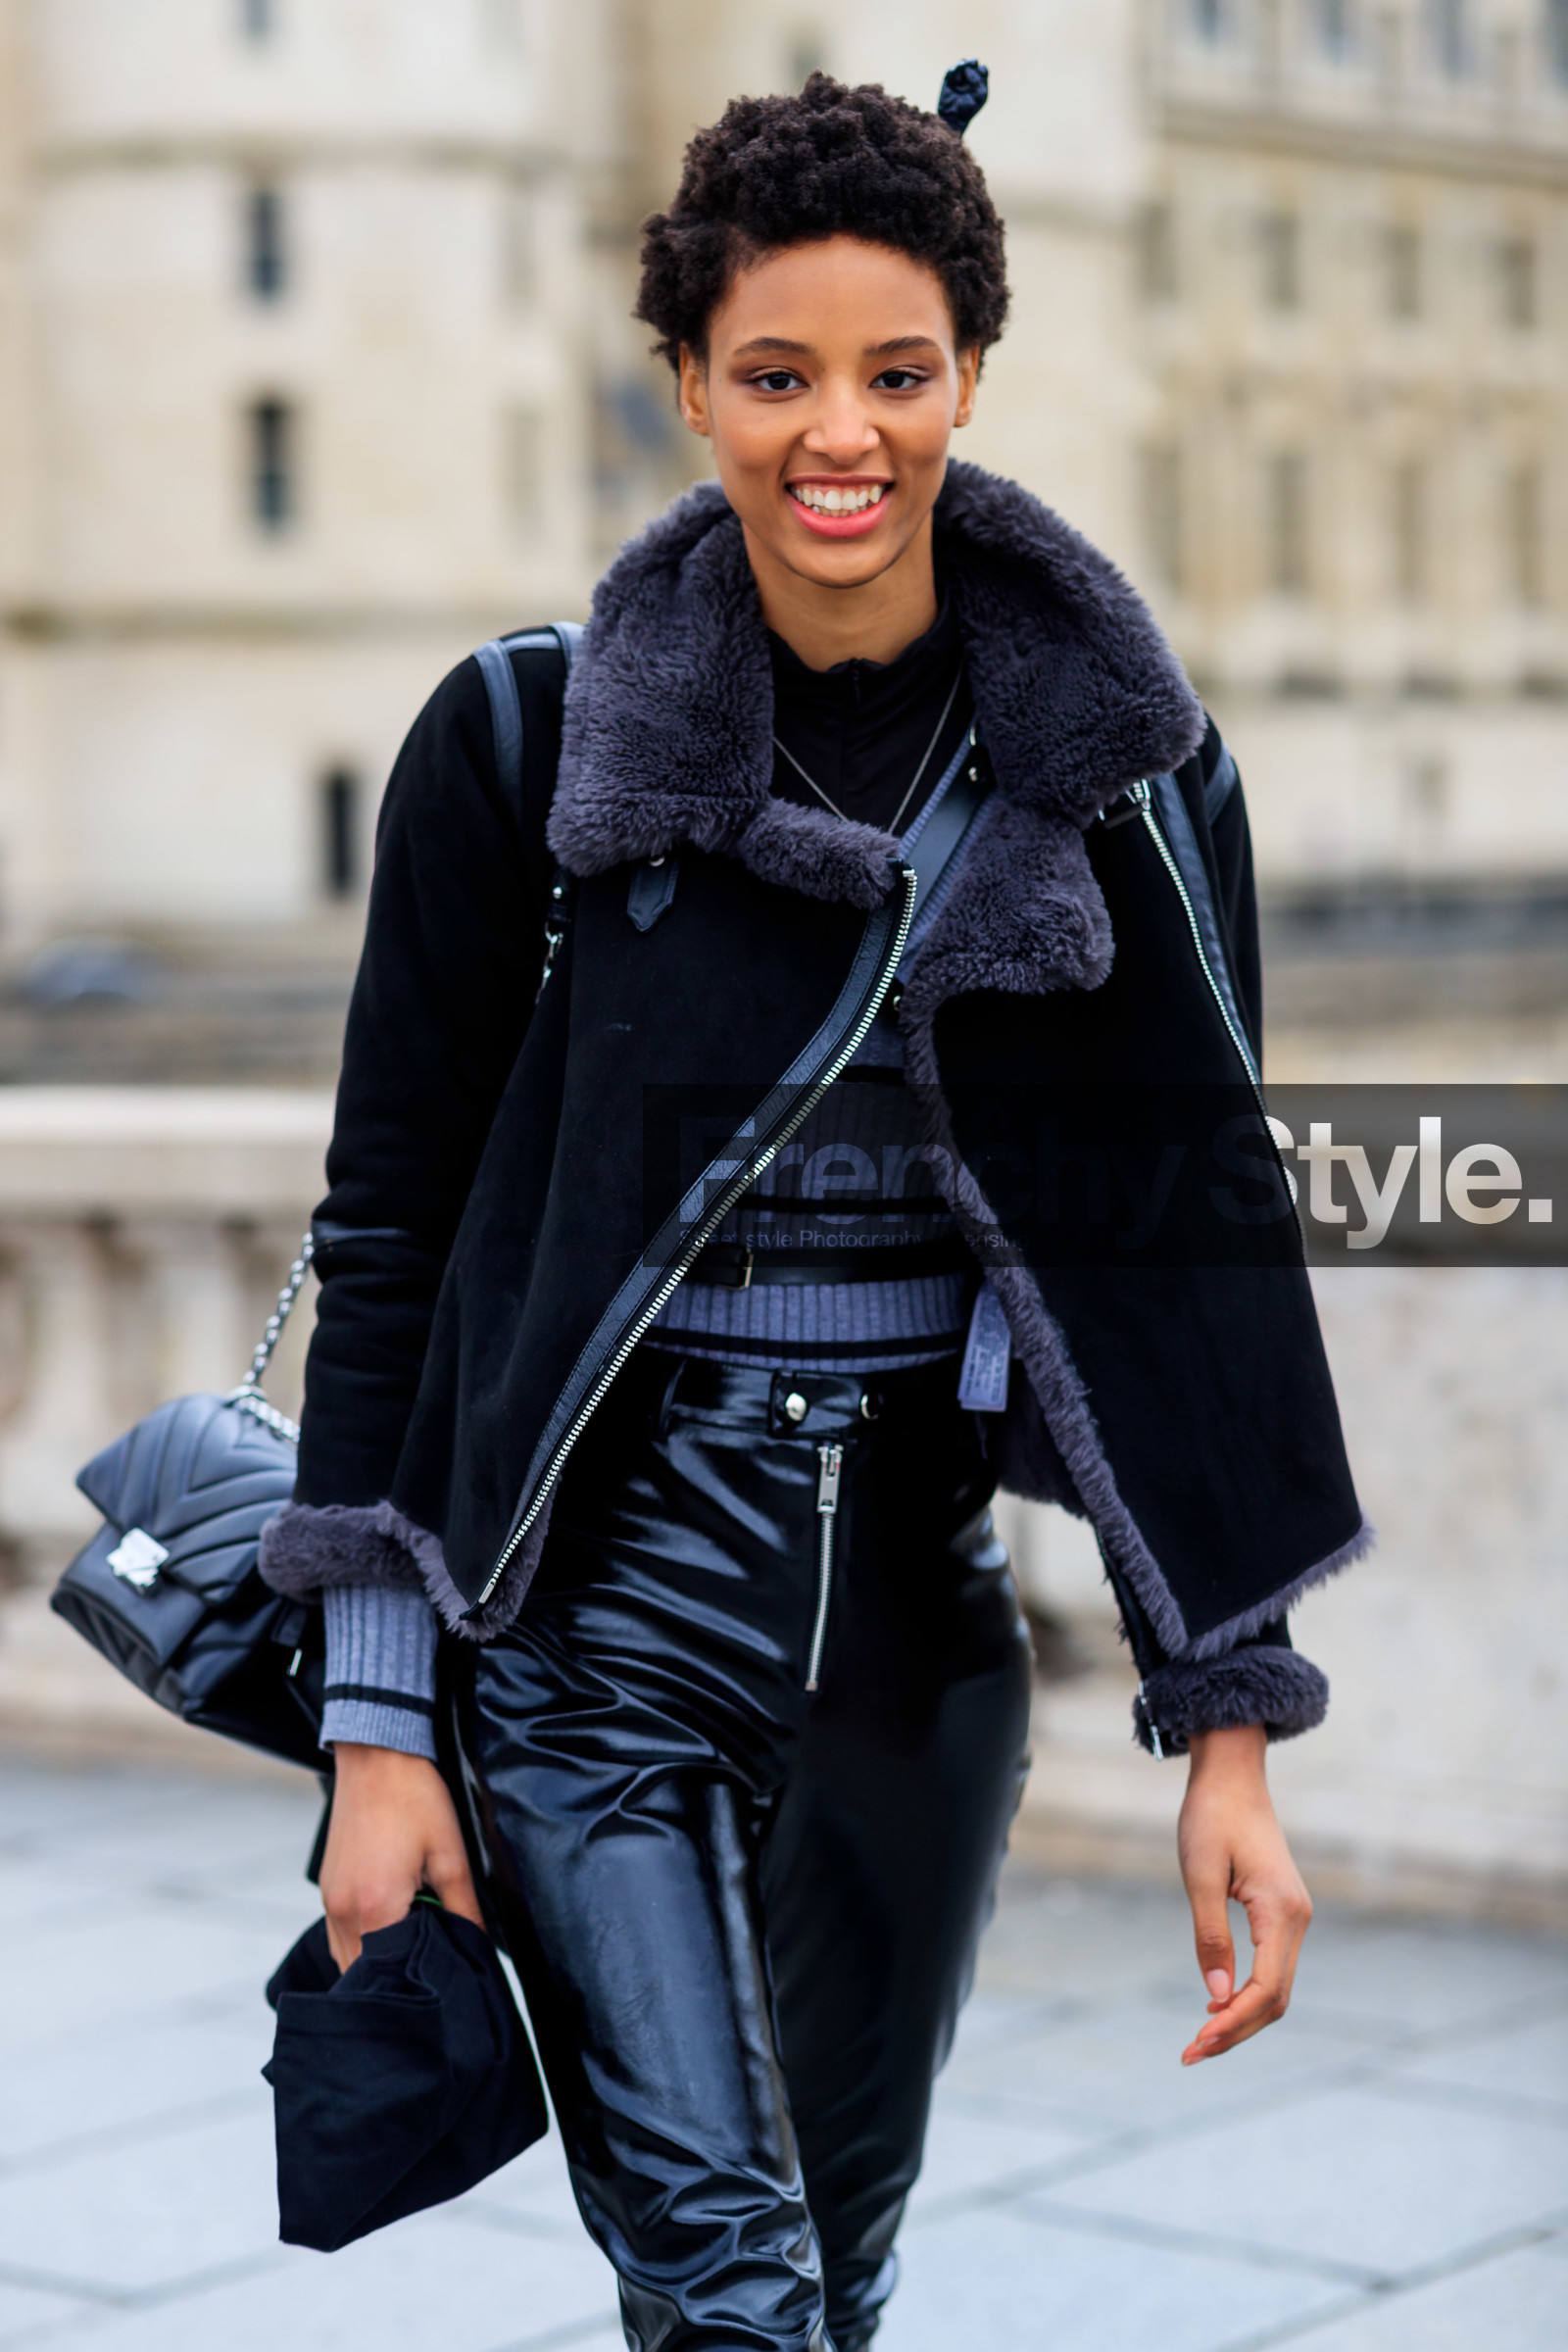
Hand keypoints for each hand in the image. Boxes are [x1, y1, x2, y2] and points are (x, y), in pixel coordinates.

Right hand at [319, 1743, 484, 1971]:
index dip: (415, 1980)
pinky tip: (391, 1923)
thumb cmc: (414, 1800)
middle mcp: (343, 1912)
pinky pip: (340, 1935)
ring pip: (347, 1958)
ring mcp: (329, 1901)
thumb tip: (478, 1946)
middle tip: (428, 1959)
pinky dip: (362, 1941)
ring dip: (376, 1960)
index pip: (388, 1976)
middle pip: (363, 1974)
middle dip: (394, 1976)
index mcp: (375, 1908)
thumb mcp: (451, 1856)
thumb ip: (464, 1909)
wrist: (377, 1756)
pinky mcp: (327, 1889)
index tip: (438, 1974)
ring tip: (412, 1939)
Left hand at [1176, 1723, 1311, 2065]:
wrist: (1232, 1774)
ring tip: (1200, 2039)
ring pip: (1276, 1987)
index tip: (1196, 2041)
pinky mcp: (1282, 1913)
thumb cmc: (1211, 1816)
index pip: (1265, 1989)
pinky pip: (1272, 1967)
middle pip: (1275, 1999)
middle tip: (1189, 2053)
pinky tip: (1216, 2003)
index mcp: (1282, 1912)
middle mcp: (1297, 1920)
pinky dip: (1247, 1994)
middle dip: (1235, 2030)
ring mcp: (1294, 1917)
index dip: (1233, 2023)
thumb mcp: (1200, 1874)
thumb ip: (1210, 1935)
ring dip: (1241, 2017)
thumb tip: (1216, 1994)